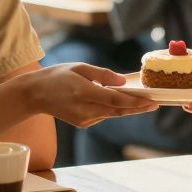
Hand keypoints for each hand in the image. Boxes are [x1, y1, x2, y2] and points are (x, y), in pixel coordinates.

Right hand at [25, 63, 156, 127]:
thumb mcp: (79, 67)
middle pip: (117, 111)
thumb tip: (122, 81)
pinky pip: (103, 116)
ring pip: (112, 115)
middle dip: (137, 108)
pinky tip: (121, 103)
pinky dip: (113, 110)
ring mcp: (83, 119)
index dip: (135, 102)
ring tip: (144, 102)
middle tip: (155, 104)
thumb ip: (102, 74)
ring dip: (128, 109)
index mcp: (83, 92)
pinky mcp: (82, 124)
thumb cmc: (57, 76)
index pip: (115, 100)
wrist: (35, 95)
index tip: (151, 101)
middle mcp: (84, 109)